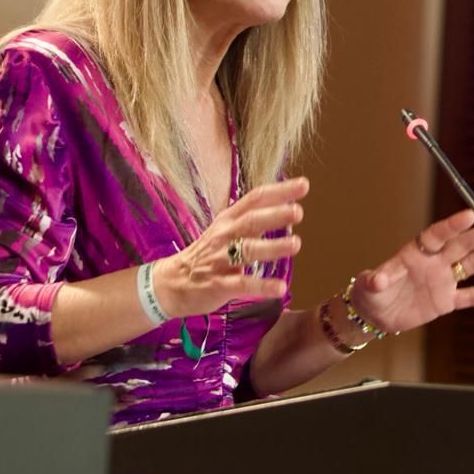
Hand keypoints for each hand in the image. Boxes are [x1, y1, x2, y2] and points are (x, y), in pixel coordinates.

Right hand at [153, 177, 306, 317]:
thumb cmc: (207, 254)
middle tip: (298, 212)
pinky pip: (242, 284)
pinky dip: (262, 286)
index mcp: (228, 220)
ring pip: (247, 250)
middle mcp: (224, 235)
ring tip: (296, 244)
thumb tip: (286, 207)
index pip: (255, 199)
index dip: (279, 191)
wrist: (170, 283)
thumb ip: (254, 220)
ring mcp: (220, 259)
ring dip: (272, 246)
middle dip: (274, 215)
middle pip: (250, 221)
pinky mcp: (218, 284)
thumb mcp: (226, 231)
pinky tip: (280, 288)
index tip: (303, 185)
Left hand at [344, 209, 473, 335]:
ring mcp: (443, 280)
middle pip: (461, 245)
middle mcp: (434, 262)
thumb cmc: (371, 292)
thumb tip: (378, 279)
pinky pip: (470, 297)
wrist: (376, 314)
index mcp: (417, 252)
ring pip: (471, 265)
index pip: (438, 234)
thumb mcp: (370, 285)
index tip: (470, 214)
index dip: (453, 225)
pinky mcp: (446, 300)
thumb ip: (377, 279)